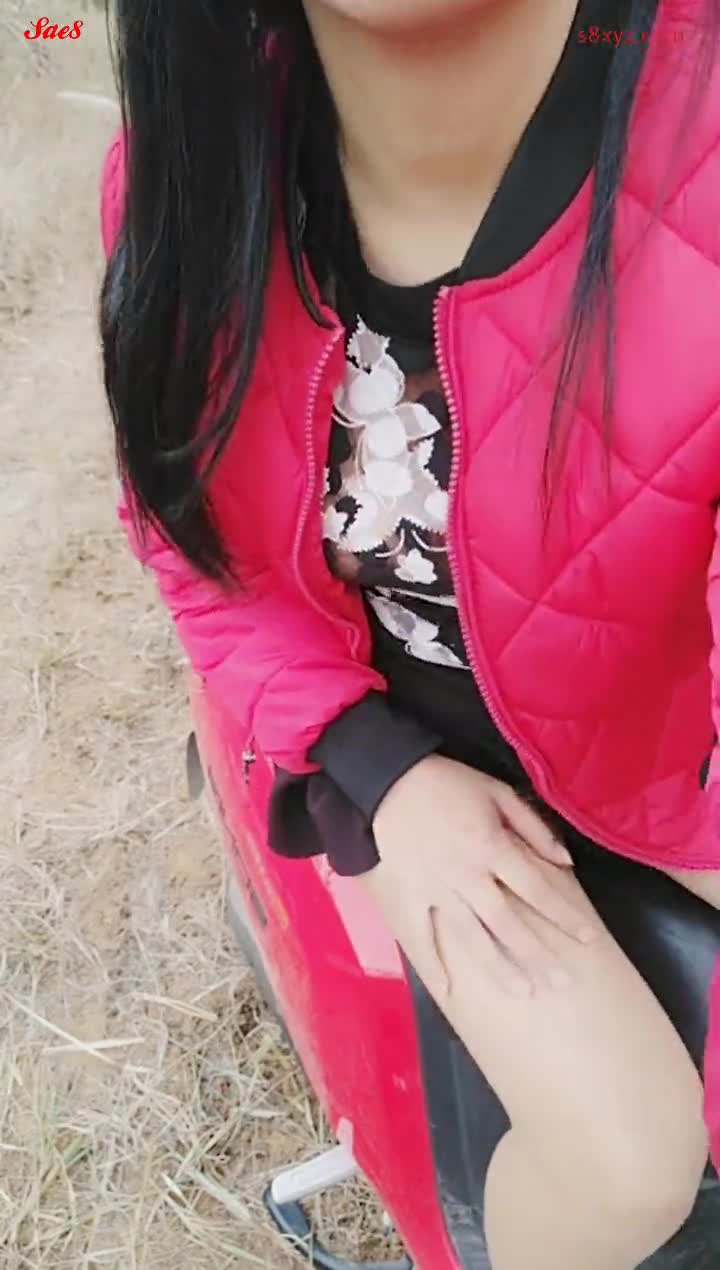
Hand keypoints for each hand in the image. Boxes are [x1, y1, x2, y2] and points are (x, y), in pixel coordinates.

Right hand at [367, 755, 598, 997]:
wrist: (386, 780)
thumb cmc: (446, 782)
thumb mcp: (496, 791)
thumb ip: (532, 826)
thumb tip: (565, 861)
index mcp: (492, 847)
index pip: (537, 889)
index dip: (565, 915)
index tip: (588, 939)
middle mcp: (467, 876)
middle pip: (509, 923)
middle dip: (539, 954)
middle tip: (564, 982)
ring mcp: (436, 891)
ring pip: (472, 937)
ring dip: (499, 967)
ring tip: (524, 992)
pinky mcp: (408, 898)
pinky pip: (421, 938)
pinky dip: (433, 966)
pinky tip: (449, 992)